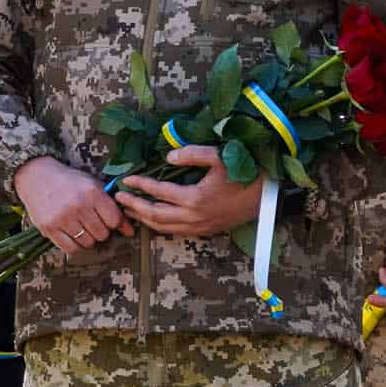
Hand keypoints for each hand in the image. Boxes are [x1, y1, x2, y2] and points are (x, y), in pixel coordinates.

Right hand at [14, 155, 125, 257]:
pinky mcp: (49, 228)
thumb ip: (113, 207)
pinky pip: (71, 249)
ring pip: (88, 243)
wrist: (37, 176)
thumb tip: (130, 231)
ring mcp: (62, 218)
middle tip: (91, 222)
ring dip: (87, 238)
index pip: (114, 220)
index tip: (106, 218)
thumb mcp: (93, 186)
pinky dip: (75, 245)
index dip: (113, 222)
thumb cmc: (70, 182)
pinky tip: (72, 235)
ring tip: (80, 226)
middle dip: (100, 230)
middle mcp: (78, 205)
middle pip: (102, 234)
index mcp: (92, 192)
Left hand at [116, 145, 264, 237]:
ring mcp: (200, 227)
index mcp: (195, 198)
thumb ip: (191, 155)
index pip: (159, 192)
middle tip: (119, 198)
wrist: (267, 196)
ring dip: (145, 219)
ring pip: (164, 227)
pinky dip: (161, 226)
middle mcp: (194, 217)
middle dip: (134, 206)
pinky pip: (176, 231)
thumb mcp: (218, 157)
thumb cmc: (244, 172)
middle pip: (155, 215)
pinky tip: (154, 218)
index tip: (125, 180)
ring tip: (130, 210)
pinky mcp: (206, 231)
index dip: (140, 185)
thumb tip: (167, 158)